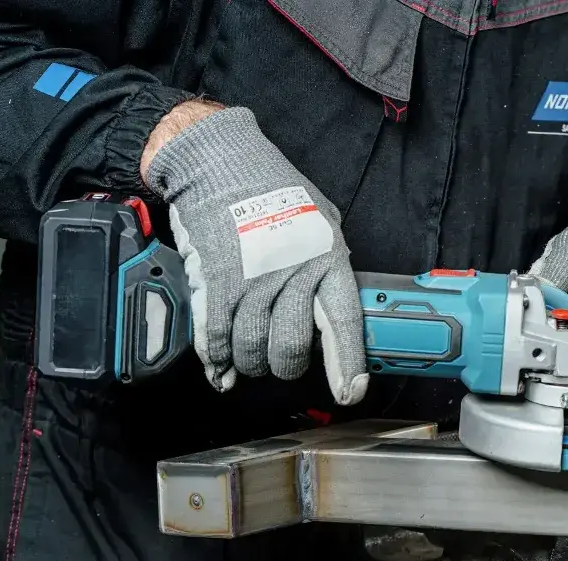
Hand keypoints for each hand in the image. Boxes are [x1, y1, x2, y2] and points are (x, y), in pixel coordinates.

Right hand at [142, 104, 367, 404]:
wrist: (220, 161)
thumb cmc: (271, 190)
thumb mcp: (319, 223)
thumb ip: (325, 270)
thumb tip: (327, 320)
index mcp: (328, 258)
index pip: (344, 322)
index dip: (348, 364)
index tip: (351, 392)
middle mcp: (294, 271)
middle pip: (292, 350)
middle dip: (283, 366)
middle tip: (277, 359)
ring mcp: (254, 278)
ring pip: (252, 350)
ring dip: (247, 362)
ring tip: (246, 352)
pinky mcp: (217, 280)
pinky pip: (217, 338)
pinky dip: (216, 357)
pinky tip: (219, 361)